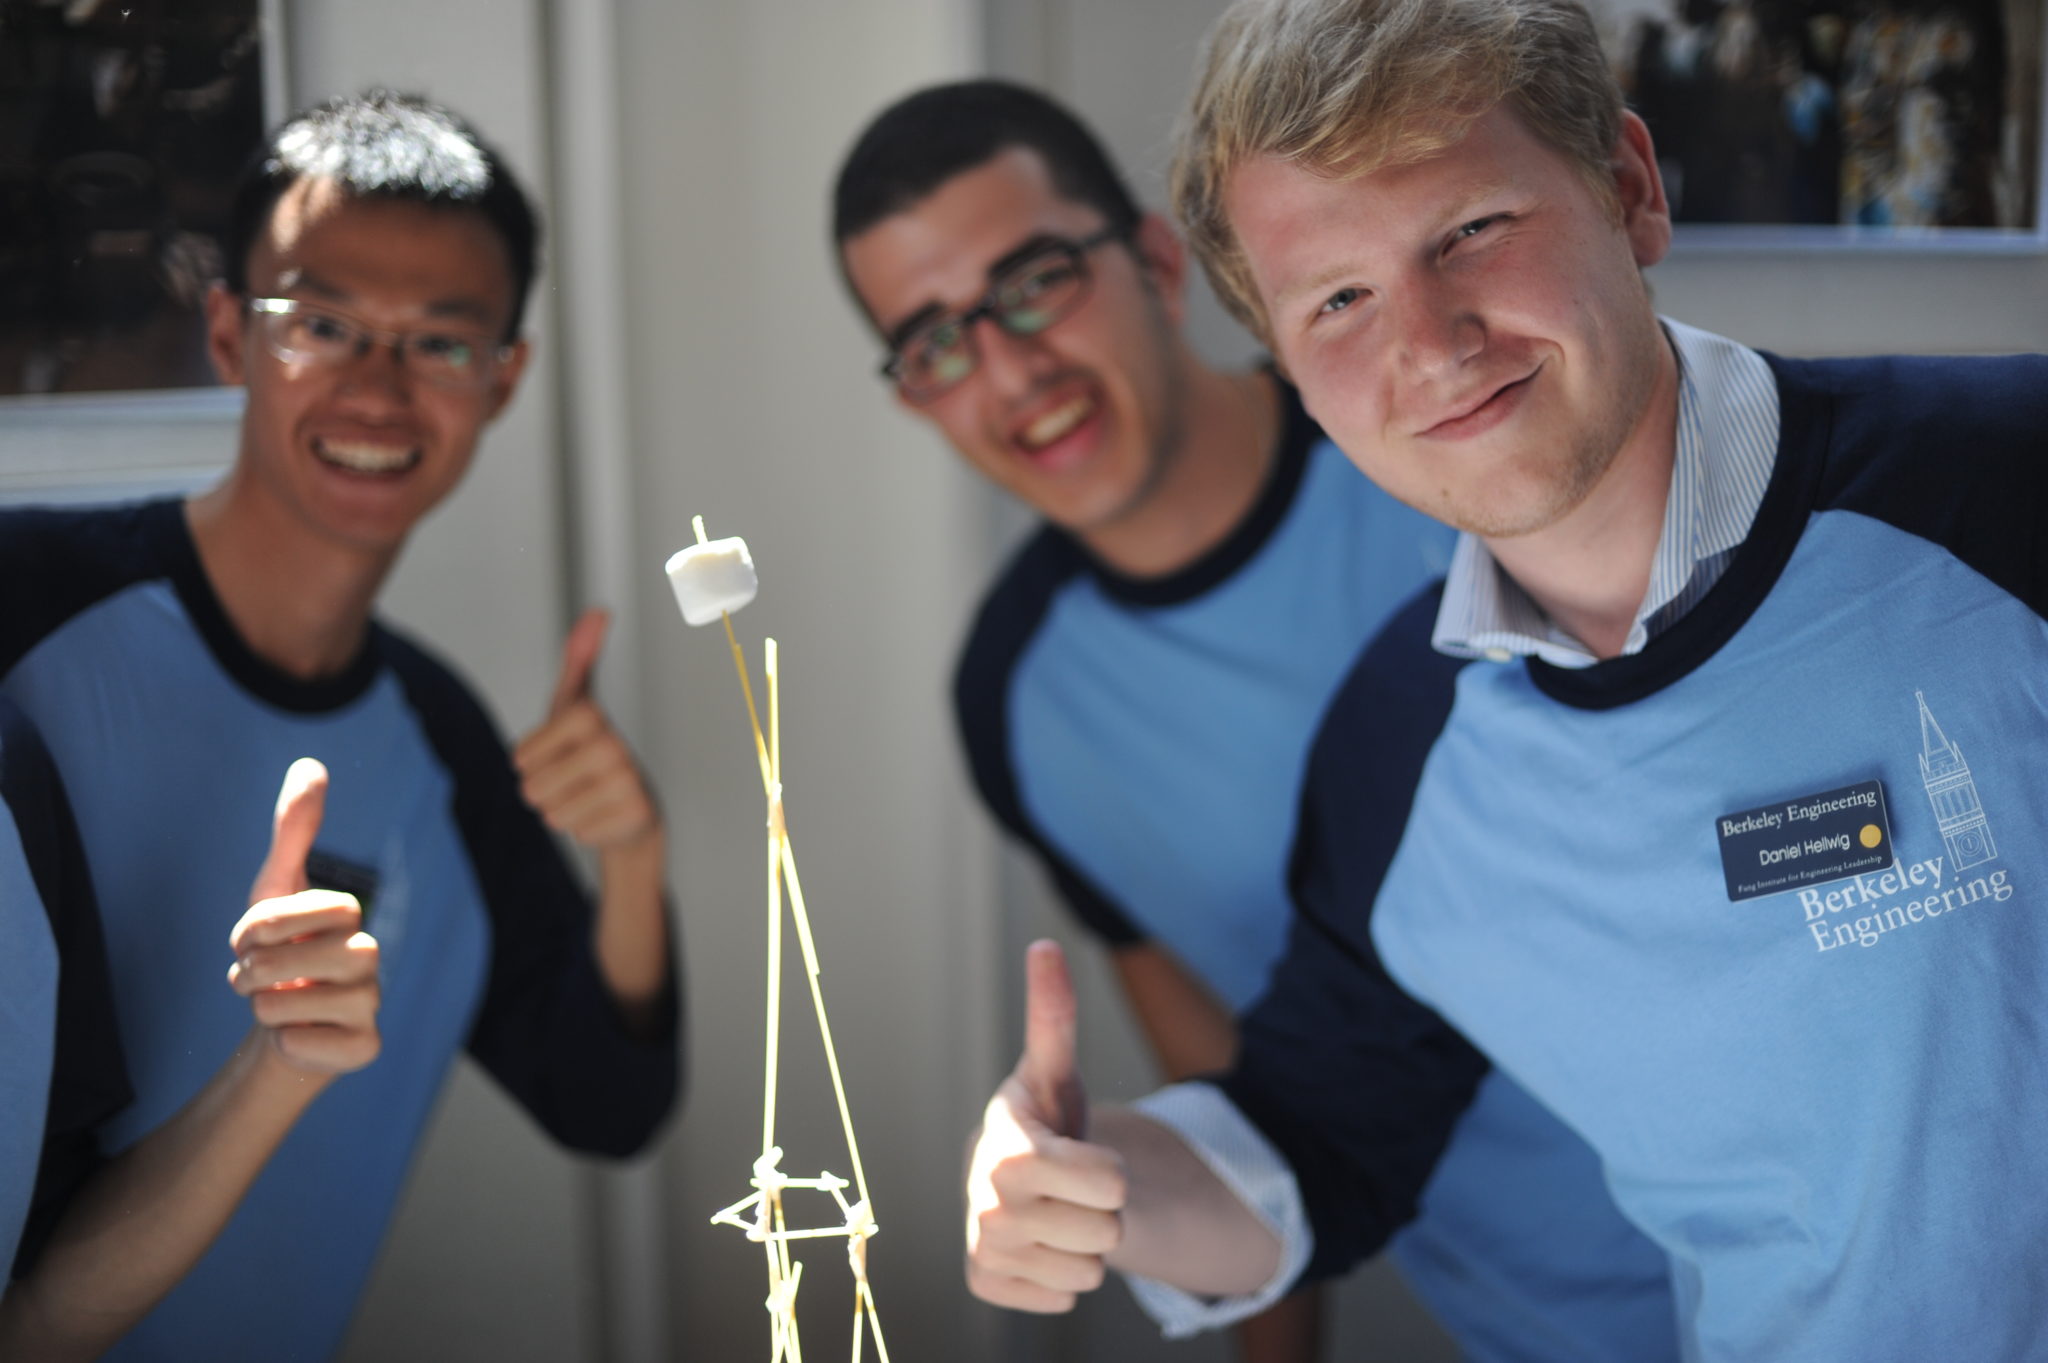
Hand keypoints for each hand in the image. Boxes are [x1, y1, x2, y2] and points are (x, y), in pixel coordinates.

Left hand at [227, 759, 380, 1074]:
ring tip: (271, 1005)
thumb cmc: (278, 954)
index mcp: (351, 919)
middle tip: (253, 978)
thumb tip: (312, 765)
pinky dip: (286, 1041)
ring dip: (264, 1005)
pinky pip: (308, 1044)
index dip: (264, 926)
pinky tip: (296, 1035)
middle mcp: (371, 958)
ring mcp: (372, 1005)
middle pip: (303, 959)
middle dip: (255, 970)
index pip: (318, 908)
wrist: (278, 1027)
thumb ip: (293, 832)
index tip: (251, 939)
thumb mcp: (274, 891)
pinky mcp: (365, 1048)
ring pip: (296, 1003)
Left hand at [514, 607, 659, 850]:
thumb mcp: (576, 705)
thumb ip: (578, 659)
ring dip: (563, 812)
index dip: (530, 764)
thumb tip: (598, 612)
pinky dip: (586, 829)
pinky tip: (605, 815)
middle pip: (532, 788)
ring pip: (552, 813)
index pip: (520, 759)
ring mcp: (627, 781)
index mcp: (588, 715)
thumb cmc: (596, 753)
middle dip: (545, 791)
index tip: (557, 754)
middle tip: (574, 781)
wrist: (635, 809)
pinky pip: (577, 833)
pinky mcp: (636, 814)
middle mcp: (612, 745)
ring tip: (589, 797)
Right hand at [964, 940, 1126, 1312]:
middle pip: (1101, 1231)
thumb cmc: (1045, 1117)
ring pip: (1086, 1272)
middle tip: (1076, 1193)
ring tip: (1062, 1218)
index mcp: (1004, 1144)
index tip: (1087, 1158)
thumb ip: (1053, 1014)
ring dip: (1087, 1249)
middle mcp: (982, 1199)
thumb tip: (1044, 945)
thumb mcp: (1054, 1069)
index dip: (1109, 1174)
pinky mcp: (983, 1282)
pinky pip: (1060, 1299)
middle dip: (1102, 1213)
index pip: (1099, 1180)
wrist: (1016, 1177)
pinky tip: (1043, 1248)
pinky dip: (1063, 1281)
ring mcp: (980, 1244)